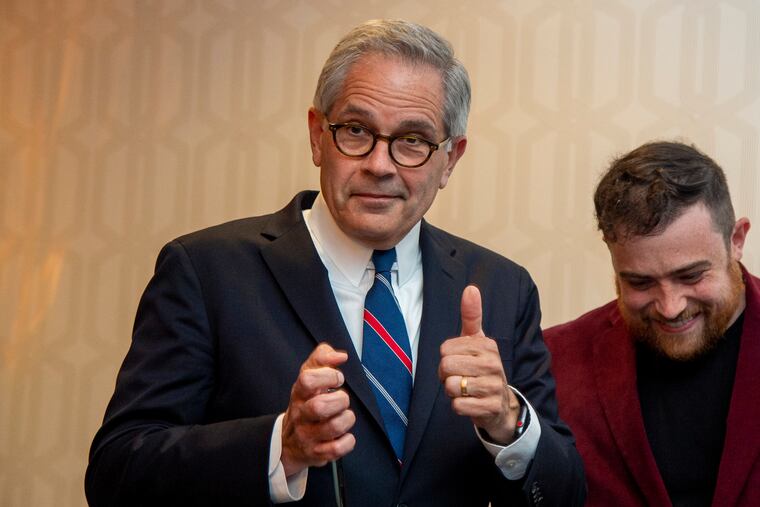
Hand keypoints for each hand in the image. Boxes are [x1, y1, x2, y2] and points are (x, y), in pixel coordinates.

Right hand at [281, 343, 355, 475]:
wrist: (287, 442)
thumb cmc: (306, 403)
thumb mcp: (309, 376)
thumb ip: (323, 357)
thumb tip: (340, 356)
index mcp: (300, 393)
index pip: (308, 380)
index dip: (329, 376)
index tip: (338, 378)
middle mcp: (301, 414)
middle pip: (320, 406)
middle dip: (340, 400)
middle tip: (341, 400)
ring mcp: (308, 435)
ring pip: (333, 427)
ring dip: (347, 419)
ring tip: (344, 416)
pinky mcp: (316, 453)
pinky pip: (337, 449)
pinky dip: (347, 442)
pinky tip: (344, 435)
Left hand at [438, 285, 520, 443]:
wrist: (500, 404)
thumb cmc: (481, 368)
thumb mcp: (477, 341)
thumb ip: (471, 315)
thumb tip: (471, 288)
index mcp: (487, 345)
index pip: (445, 349)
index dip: (446, 359)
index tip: (460, 362)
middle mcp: (493, 363)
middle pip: (445, 367)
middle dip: (446, 376)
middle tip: (461, 378)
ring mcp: (493, 386)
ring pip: (451, 387)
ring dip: (452, 392)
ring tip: (466, 390)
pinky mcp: (490, 408)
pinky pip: (457, 406)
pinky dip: (459, 407)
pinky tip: (471, 403)